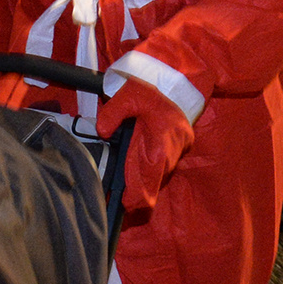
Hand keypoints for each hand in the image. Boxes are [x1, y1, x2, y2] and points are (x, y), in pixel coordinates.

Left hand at [94, 76, 195, 224]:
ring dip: (143, 178)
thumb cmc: (152, 88)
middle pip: (153, 181)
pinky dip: (151, 167)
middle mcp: (172, 150)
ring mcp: (178, 148)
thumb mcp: (127, 97)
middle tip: (120, 201)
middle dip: (137, 192)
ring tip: (125, 185)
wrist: (178, 78)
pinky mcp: (180, 145)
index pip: (149, 179)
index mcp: (160, 142)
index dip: (136, 196)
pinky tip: (137, 166)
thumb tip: (102, 132)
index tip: (123, 205)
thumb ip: (111, 115)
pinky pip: (164, 163)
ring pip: (159, 174)